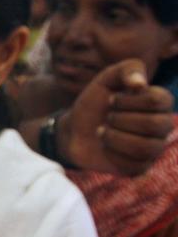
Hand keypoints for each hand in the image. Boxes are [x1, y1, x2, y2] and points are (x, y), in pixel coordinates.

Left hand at [64, 59, 174, 175]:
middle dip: (122, 120)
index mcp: (160, 102)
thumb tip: (140, 84)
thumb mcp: (105, 79)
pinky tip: (105, 147)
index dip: (129, 100)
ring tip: (102, 132)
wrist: (73, 131)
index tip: (111, 100)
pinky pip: (134, 164)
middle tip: (107, 117)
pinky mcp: (139, 167)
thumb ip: (127, 69)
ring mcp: (153, 148)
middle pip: (155, 125)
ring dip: (116, 137)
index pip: (158, 101)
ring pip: (146, 147)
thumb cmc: (94, 103)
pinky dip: (112, 154)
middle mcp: (162, 125)